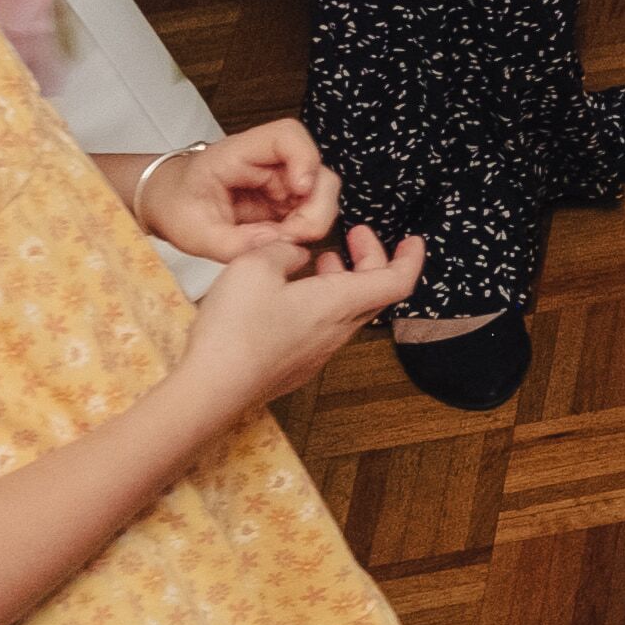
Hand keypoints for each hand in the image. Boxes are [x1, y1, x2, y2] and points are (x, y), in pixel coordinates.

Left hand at [134, 118, 343, 259]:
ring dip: (311, 223)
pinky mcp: (286, 201)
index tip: (299, 189)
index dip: (305, 158)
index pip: (287, 136)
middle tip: (292, 236)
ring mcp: (280, 181)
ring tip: (280, 243)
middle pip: (316, 171)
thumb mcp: (193, 233)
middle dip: (315, 208)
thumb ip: (232, 244)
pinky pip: (310, 213)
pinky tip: (279, 242)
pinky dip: (303, 232)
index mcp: (238, 154)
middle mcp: (267, 162)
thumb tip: (278, 244)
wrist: (167, 205)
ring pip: (321, 194)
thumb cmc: (175, 207)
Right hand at [174, 225, 429, 422]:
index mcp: (339, 303)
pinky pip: (324, 328)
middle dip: (371, 259)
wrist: (211, 389)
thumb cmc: (235, 327)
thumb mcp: (255, 265)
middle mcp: (337, 331)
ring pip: (348, 310)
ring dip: (344, 280)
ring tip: (322, 259)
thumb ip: (284, 251)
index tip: (413, 240)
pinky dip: (323, 301)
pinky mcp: (296, 365)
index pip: (397, 281)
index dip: (410, 259)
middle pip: (374, 293)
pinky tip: (291, 293)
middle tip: (356, 235)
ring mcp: (317, 352)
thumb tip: (297, 255)